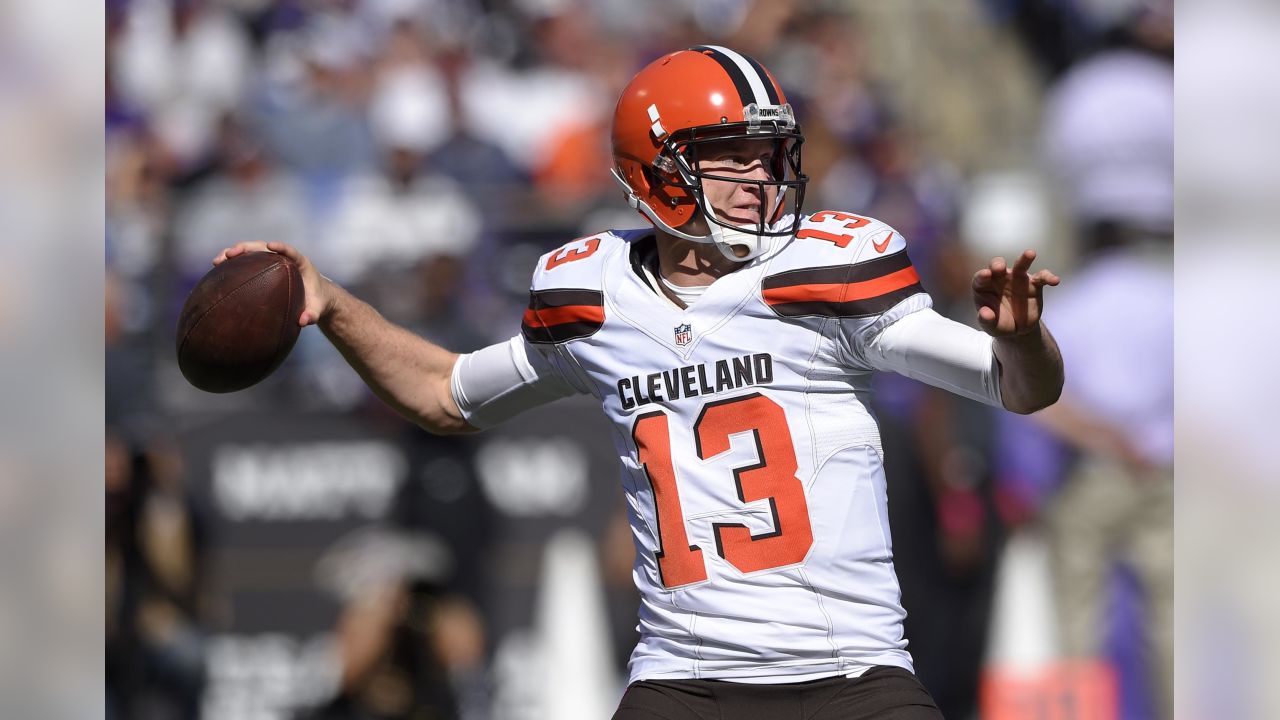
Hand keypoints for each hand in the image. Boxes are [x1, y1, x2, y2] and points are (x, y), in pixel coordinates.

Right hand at [213, 241, 332, 325]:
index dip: (281, 247)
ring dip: (234, 253)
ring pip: (251, 252)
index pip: (290, 251)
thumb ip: (312, 314)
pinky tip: (218, 271)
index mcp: (301, 263)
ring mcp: (272, 261)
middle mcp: (284, 258)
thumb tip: (303, 321)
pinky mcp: (264, 267)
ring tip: (217, 261)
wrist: (316, 297)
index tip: (271, 246)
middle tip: (230, 254)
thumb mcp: (318, 310)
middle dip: (246, 248)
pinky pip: (248, 262)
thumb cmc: (317, 302)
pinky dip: (234, 264)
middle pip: (263, 247)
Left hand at [972, 249, 1059, 336]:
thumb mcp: (990, 326)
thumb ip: (986, 320)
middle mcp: (999, 279)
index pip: (980, 278)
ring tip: (1030, 253)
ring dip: (1025, 259)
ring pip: (1020, 265)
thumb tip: (985, 313)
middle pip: (997, 265)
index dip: (982, 275)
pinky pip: (1042, 278)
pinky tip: (1055, 281)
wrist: (1018, 329)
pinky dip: (1048, 277)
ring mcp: (1017, 279)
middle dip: (997, 264)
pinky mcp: (1034, 285)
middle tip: (999, 268)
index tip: (986, 275)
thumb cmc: (999, 323)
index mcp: (984, 286)